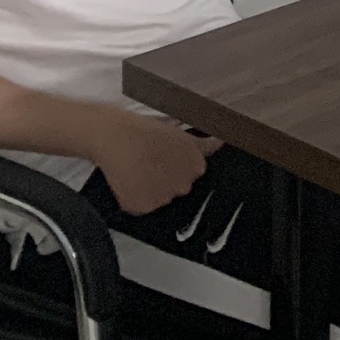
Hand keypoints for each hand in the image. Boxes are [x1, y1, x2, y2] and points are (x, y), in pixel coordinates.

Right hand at [91, 111, 219, 214]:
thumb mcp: (182, 136)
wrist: (116, 136)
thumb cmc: (147, 131)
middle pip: (177, 189)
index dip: (177, 167)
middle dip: (166, 179)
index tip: (166, 159)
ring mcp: (163, 199)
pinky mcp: (142, 207)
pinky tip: (129, 180)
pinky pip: (140, 207)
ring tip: (137, 169)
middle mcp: (184, 186)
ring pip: (159, 199)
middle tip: (150, 163)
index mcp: (197, 168)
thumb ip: (206, 145)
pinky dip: (133, 198)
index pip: (192, 176)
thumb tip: (222, 142)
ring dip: (150, 190)